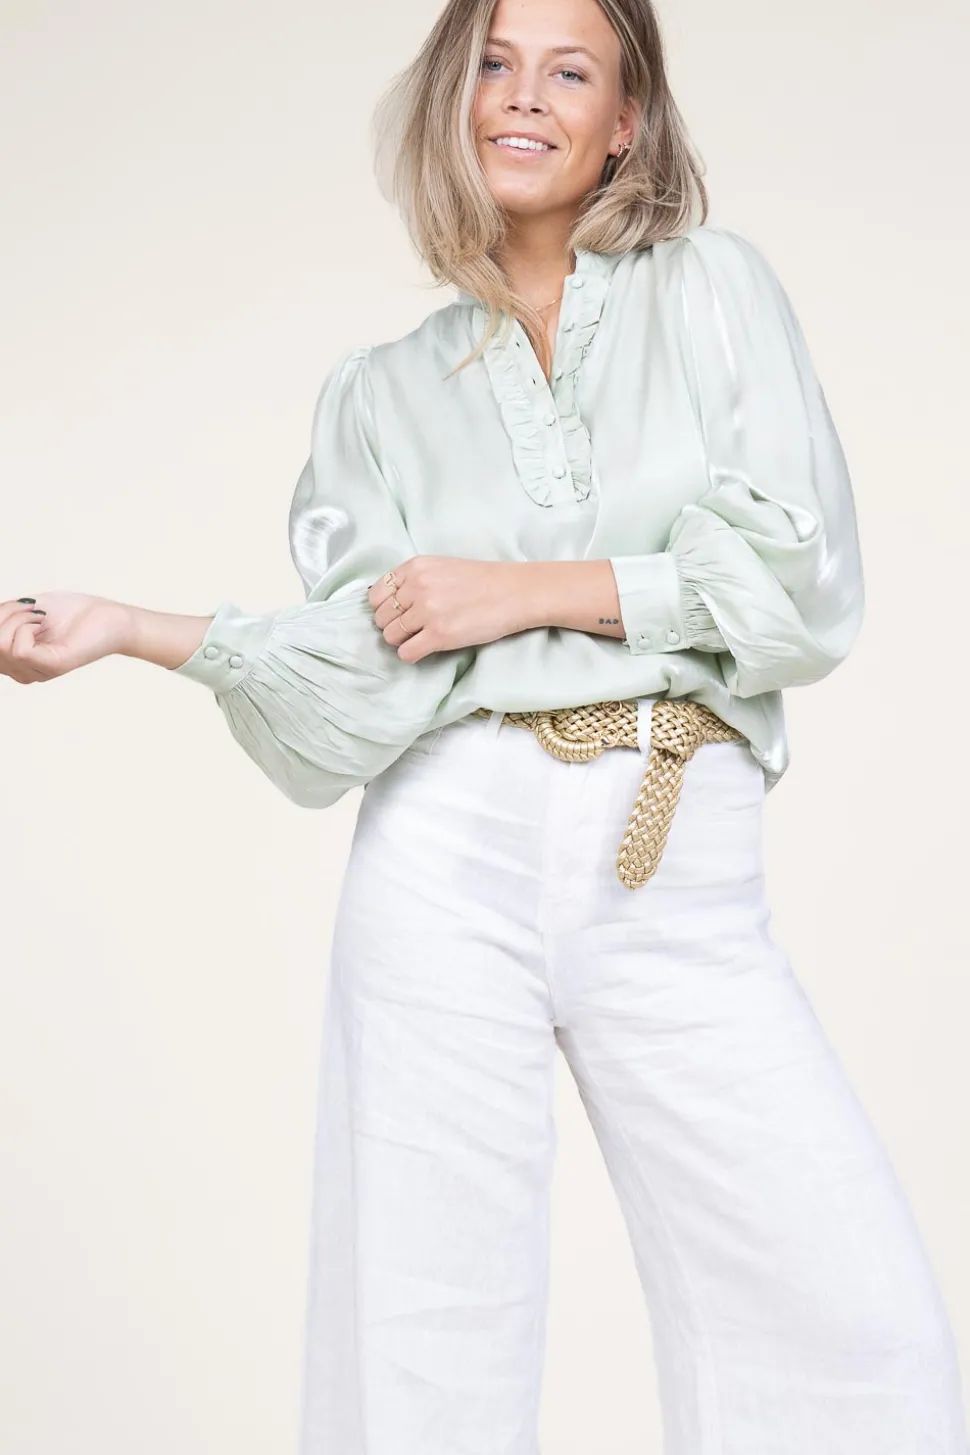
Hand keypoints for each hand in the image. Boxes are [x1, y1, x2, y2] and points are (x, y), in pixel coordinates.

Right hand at [0, 593, 131, 683]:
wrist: (110, 617)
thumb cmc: (71, 612)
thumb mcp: (24, 610)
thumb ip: (2, 619)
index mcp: (14, 661)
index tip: (18, 607)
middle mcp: (22, 672)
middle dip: (3, 615)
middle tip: (31, 608)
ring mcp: (37, 672)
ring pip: (0, 644)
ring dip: (16, 617)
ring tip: (39, 615)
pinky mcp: (52, 667)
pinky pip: (19, 649)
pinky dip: (25, 626)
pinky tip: (43, 623)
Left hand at [367, 557, 538, 662]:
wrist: (514, 592)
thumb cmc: (482, 581)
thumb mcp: (441, 568)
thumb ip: (415, 580)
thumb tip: (391, 603)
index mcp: (415, 568)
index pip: (376, 595)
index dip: (383, 608)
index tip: (397, 614)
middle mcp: (416, 587)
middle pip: (381, 617)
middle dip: (392, 626)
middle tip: (411, 629)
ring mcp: (427, 612)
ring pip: (390, 636)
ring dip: (401, 641)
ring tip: (420, 638)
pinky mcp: (439, 635)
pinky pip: (406, 653)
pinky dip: (411, 655)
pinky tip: (424, 649)